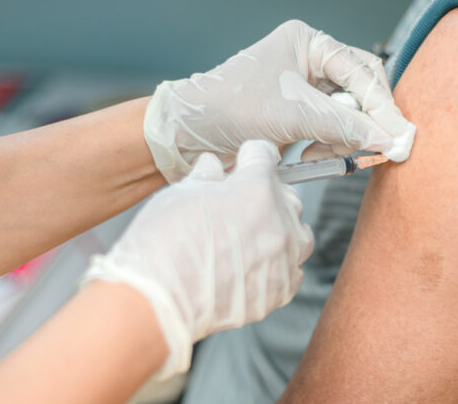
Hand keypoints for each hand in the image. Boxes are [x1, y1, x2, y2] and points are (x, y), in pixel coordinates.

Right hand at [82, 140, 313, 379]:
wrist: (158, 301)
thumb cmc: (163, 243)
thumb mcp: (181, 195)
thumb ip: (206, 177)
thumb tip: (213, 167)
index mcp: (256, 188)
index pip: (264, 156)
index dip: (249, 157)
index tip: (242, 162)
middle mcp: (279, 221)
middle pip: (287, 196)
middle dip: (266, 195)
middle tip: (238, 205)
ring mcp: (284, 258)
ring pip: (299, 235)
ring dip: (281, 231)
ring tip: (252, 238)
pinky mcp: (280, 290)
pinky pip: (292, 270)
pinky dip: (278, 266)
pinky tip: (253, 267)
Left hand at [144, 19, 415, 180]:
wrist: (190, 136)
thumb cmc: (232, 110)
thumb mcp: (293, 115)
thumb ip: (344, 125)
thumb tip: (389, 138)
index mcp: (307, 43)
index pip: (360, 71)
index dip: (381, 105)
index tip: (398, 135)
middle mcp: (309, 60)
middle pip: (359, 91)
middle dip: (361, 122)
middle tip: (370, 148)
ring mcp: (304, 88)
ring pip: (347, 114)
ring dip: (342, 138)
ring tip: (322, 155)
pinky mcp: (298, 115)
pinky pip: (331, 130)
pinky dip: (328, 146)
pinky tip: (310, 156)